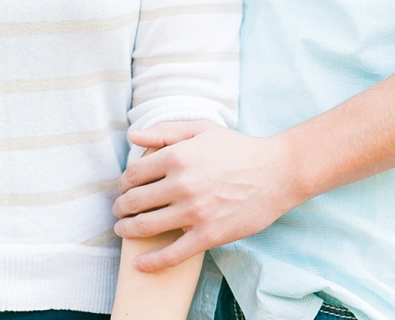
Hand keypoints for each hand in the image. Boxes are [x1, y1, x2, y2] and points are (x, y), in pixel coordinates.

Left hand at [113, 121, 298, 270]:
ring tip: (123, 230)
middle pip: (135, 200)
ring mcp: (194, 212)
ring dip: (128, 230)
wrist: (275, 172)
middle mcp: (181, 184)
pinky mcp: (208, 235)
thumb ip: (165, 132)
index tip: (123, 188)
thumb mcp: (201, 130)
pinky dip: (152, 262)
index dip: (123, 182)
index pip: (134, 173)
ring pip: (147, 227)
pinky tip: (140, 264)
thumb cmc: (237, 148)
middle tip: (119, 211)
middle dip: (121, 207)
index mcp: (177, 156)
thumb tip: (133, 137)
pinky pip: (172, 254)